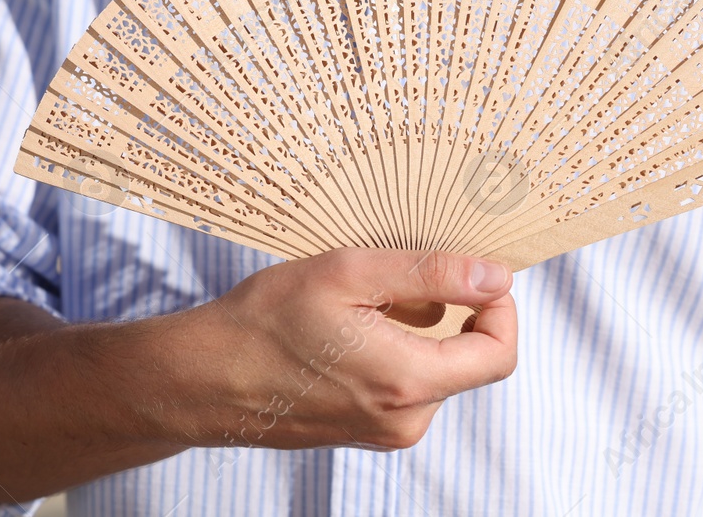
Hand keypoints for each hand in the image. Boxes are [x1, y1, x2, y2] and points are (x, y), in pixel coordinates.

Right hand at [158, 248, 517, 450]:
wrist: (203, 379)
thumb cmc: (265, 323)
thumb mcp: (348, 275)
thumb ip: (430, 275)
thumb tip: (495, 275)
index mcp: (409, 383)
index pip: (499, 353)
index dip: (500, 306)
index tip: (474, 271)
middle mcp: (406, 420)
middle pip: (468, 358)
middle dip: (451, 311)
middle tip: (400, 274)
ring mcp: (385, 431)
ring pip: (434, 368)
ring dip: (418, 329)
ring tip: (361, 301)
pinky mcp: (364, 430)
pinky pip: (404, 383)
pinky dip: (394, 348)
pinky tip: (347, 327)